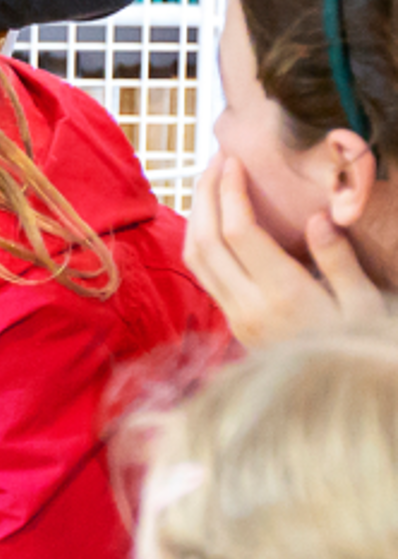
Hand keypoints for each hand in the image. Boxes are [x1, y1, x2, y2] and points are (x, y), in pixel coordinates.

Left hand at [183, 154, 386, 346]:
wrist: (334, 397)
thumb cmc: (358, 345)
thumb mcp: (364, 303)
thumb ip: (339, 260)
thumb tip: (317, 219)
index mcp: (283, 296)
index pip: (239, 234)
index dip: (230, 192)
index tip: (233, 162)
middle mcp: (247, 307)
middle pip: (206, 241)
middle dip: (205, 195)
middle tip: (213, 160)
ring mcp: (233, 318)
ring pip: (195, 259)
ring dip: (196, 216)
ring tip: (208, 182)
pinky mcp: (230, 323)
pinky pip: (202, 274)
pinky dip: (200, 239)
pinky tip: (212, 219)